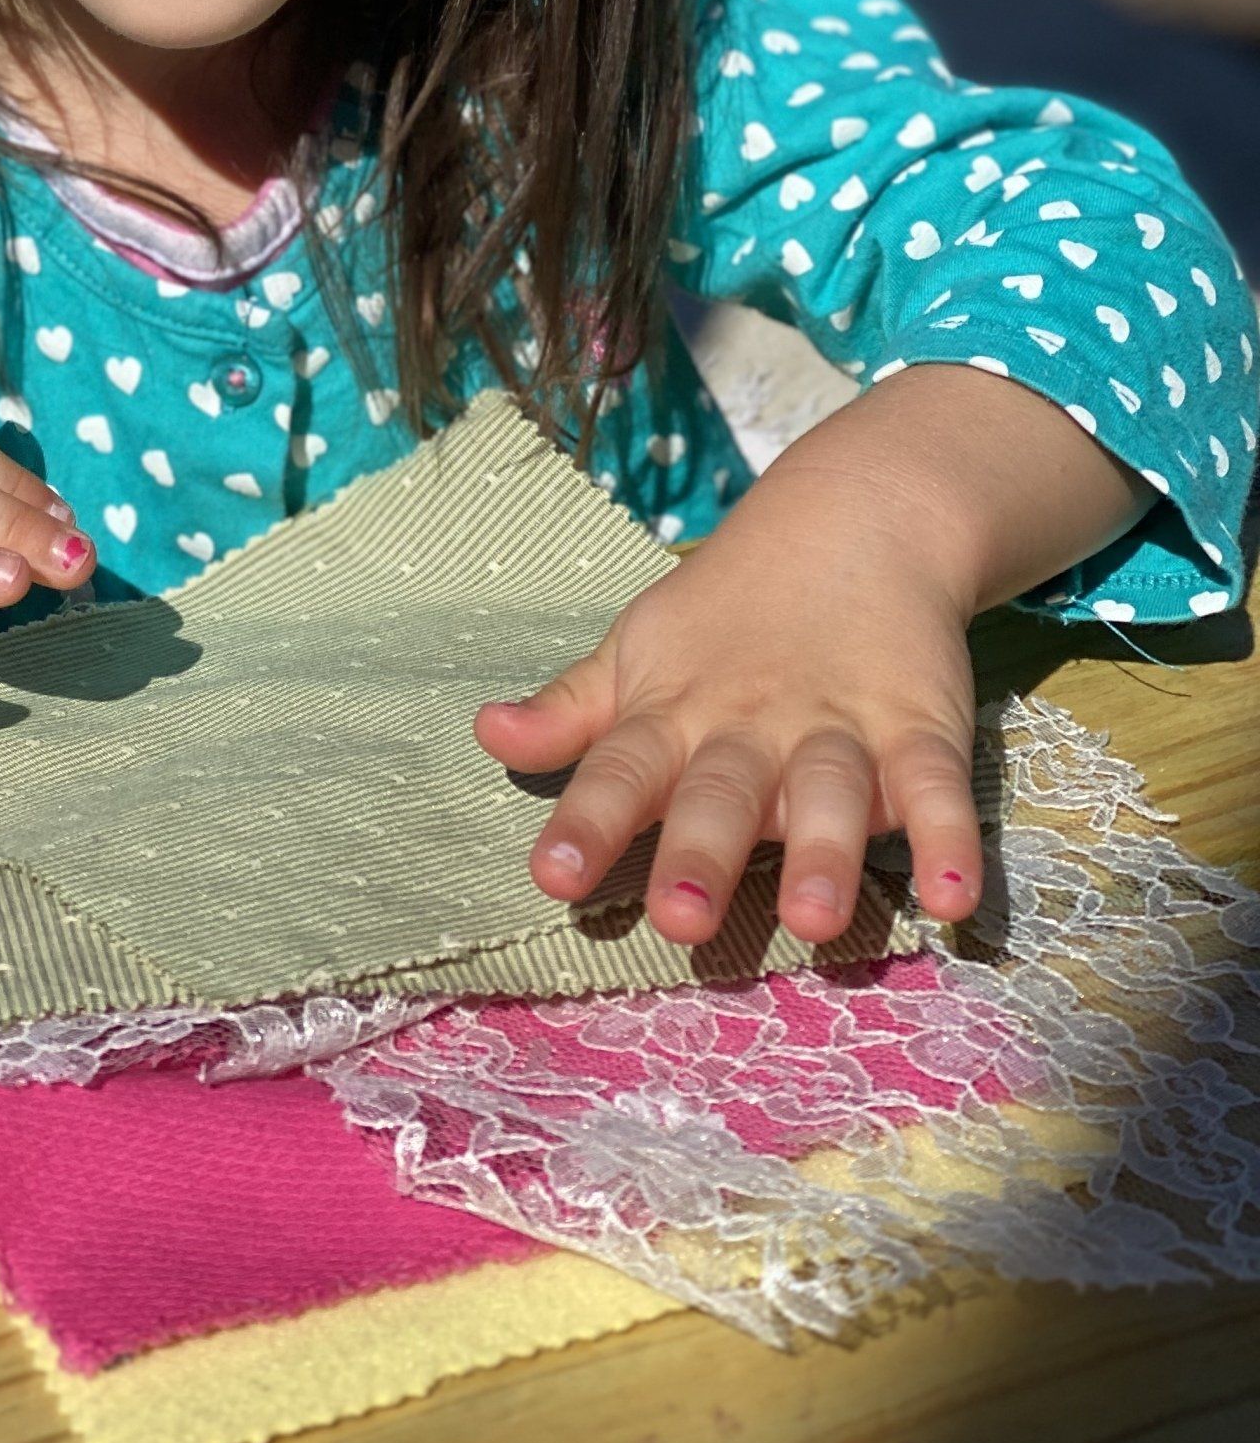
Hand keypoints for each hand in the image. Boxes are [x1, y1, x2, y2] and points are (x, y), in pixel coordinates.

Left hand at [472, 513, 984, 947]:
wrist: (856, 521)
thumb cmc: (725, 616)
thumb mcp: (638, 655)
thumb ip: (572, 713)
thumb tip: (488, 734)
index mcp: (673, 714)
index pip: (620, 768)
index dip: (588, 821)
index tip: (553, 875)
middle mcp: (751, 728)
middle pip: (722, 792)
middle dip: (702, 852)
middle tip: (681, 918)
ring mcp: (839, 728)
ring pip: (831, 793)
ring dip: (824, 854)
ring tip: (815, 921)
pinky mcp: (920, 730)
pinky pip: (938, 789)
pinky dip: (951, 841)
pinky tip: (954, 900)